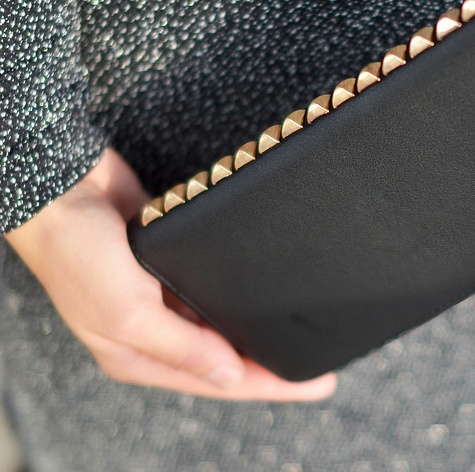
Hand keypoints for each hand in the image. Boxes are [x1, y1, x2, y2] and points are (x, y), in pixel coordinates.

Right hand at [5, 149, 336, 399]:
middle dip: (265, 362)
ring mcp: (161, 296)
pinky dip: (238, 291)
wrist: (60, 188)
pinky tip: (263, 290)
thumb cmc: (75, 251)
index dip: (268, 385)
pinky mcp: (170, 263)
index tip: (315, 384)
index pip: (217, 380)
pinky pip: (212, 286)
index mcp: (139, 354)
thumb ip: (181, 346)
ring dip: (252, 327)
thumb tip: (230, 375)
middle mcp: (154, 330)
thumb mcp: (126, 312)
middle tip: (316, 364)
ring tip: (296, 333)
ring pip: (219, 322)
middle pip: (222, 356)